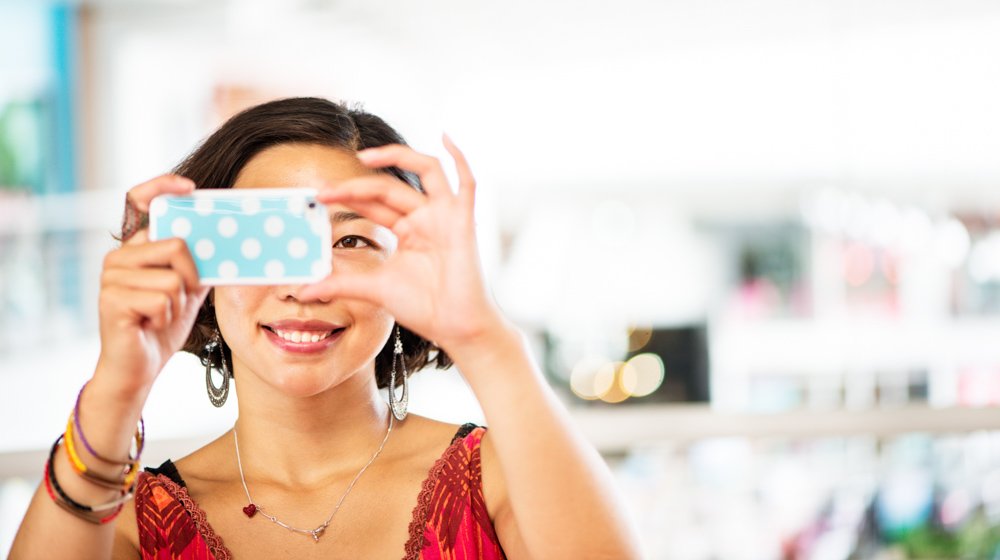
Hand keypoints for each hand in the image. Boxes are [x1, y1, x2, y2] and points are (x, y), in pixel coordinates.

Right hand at [95, 175, 210, 397]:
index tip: (189, 188)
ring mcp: (112, 277)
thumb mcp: (189, 290)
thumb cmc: (161, 325)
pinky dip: (166, 317)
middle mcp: (120, 256)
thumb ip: (201, 264)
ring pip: (173, 278)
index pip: (139, 201)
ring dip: (178, 303)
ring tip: (160, 314)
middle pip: (177, 244)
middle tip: (180, 297)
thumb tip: (230, 243)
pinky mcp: (111, 299)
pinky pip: (162, 300)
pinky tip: (149, 324)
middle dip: (192, 276)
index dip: (162, 187)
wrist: (139, 366)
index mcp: (137, 248)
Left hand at [298, 137, 505, 352]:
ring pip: (425, 170)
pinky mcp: (464, 221)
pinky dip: (460, 157)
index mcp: (408, 229)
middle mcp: (427, 216)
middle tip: (323, 191)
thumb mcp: (374, 289)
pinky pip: (466, 182)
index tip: (316, 196)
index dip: (346, 195)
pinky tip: (447, 136)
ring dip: (397, 157)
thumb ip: (340, 284)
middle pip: (388, 187)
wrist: (456, 327)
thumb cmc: (426, 307)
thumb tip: (303, 290)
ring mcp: (446, 215)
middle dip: (354, 186)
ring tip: (365, 156)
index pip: (373, 201)